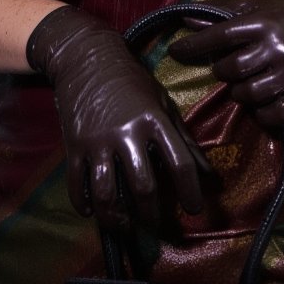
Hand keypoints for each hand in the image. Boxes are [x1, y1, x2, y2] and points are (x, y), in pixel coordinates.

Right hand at [26, 7, 206, 228]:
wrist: (87, 58)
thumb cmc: (132, 81)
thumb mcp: (163, 103)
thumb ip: (185, 140)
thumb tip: (210, 175)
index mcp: (154, 119)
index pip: (179, 163)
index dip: (190, 191)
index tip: (194, 209)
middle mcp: (127, 132)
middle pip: (143, 187)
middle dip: (152, 214)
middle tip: (156, 223)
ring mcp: (97, 140)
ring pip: (106, 194)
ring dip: (117, 218)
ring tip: (125, 225)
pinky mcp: (73, 145)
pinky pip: (77, 186)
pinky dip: (83, 204)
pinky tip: (92, 211)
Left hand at [167, 0, 283, 126]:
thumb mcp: (264, 4)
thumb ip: (224, 12)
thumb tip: (185, 19)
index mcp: (263, 21)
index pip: (217, 37)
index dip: (192, 47)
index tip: (176, 51)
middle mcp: (276, 46)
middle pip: (231, 71)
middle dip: (225, 71)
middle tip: (233, 67)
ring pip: (249, 95)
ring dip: (244, 92)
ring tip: (251, 82)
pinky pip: (274, 115)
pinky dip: (264, 113)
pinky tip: (266, 101)